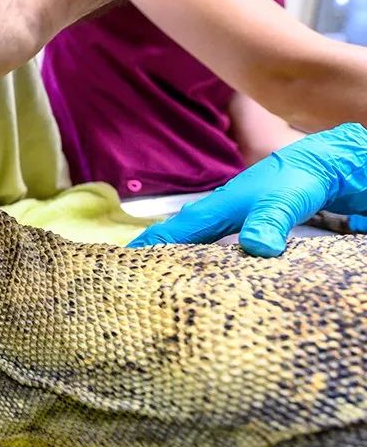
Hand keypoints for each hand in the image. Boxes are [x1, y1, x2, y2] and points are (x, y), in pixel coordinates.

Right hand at [128, 123, 366, 256]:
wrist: (322, 165)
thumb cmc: (297, 182)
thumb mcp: (282, 203)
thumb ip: (269, 223)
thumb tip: (257, 248)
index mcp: (215, 210)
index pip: (175, 232)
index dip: (149, 247)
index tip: (124, 264)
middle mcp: (216, 216)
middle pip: (178, 238)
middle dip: (155, 256)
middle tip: (135, 279)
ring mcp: (228, 220)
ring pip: (194, 241)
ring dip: (177, 258)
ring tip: (161, 280)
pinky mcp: (242, 226)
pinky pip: (212, 245)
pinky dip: (201, 258)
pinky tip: (203, 272)